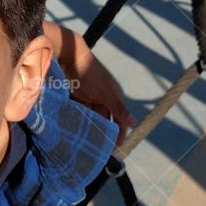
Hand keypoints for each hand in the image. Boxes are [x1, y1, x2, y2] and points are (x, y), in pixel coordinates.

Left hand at [58, 31, 135, 148]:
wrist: (70, 56)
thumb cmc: (90, 73)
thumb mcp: (105, 93)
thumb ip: (118, 108)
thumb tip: (135, 123)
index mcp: (114, 96)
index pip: (119, 120)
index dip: (118, 134)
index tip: (115, 150)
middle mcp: (103, 97)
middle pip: (104, 119)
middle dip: (102, 133)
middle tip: (98, 150)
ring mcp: (90, 96)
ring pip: (91, 116)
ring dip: (89, 127)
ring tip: (85, 143)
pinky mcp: (77, 95)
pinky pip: (80, 110)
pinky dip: (78, 119)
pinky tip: (74, 130)